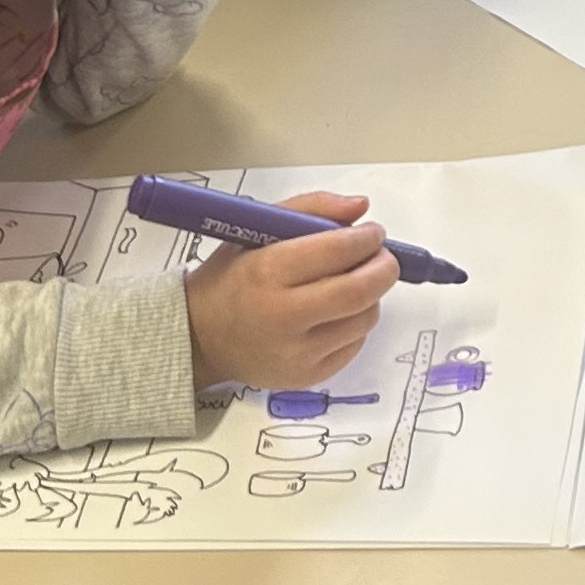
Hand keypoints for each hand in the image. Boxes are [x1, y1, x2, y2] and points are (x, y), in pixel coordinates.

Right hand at [182, 188, 397, 390]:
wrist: (201, 339)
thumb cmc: (231, 279)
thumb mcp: (256, 230)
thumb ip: (311, 209)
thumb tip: (361, 207)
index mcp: (266, 272)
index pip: (335, 252)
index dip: (365, 239)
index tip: (373, 233)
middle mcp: (283, 316)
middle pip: (358, 292)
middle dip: (384, 268)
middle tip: (383, 256)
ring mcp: (297, 353)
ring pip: (363, 319)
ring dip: (372, 295)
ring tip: (356, 283)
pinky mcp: (308, 377)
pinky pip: (354, 345)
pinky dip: (356, 323)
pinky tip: (338, 312)